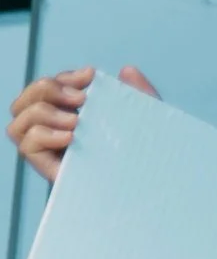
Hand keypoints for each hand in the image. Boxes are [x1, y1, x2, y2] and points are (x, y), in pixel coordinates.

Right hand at [8, 65, 157, 182]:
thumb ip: (137, 93)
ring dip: (42, 112)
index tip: (91, 76)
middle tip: (80, 98)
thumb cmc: (148, 154)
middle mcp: (54, 132)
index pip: (50, 88)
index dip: (64, 77)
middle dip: (48, 89)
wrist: (155, 188)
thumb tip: (127, 70)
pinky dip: (43, 135)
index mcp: (71, 116)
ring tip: (75, 121)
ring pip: (19, 122)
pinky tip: (71, 137)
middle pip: (26, 100)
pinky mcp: (49, 169)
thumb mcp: (146, 120)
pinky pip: (27, 146)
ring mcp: (50, 151)